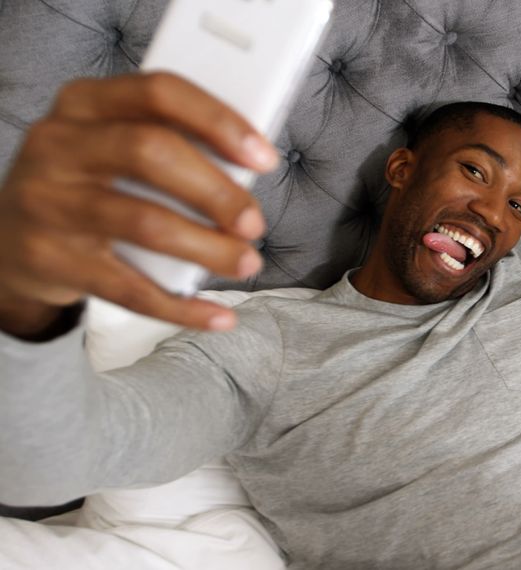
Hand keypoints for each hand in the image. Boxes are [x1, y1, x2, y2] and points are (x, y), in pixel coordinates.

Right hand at [0, 72, 279, 337]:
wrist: (7, 241)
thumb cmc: (88, 184)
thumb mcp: (111, 145)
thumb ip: (169, 143)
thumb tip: (249, 171)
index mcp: (84, 103)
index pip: (159, 92)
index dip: (219, 122)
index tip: (264, 158)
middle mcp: (59, 145)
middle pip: (152, 152)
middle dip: (217, 192)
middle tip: (254, 223)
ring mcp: (49, 202)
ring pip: (144, 222)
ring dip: (208, 248)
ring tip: (245, 262)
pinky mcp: (50, 258)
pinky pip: (128, 287)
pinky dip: (181, 306)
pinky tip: (218, 316)